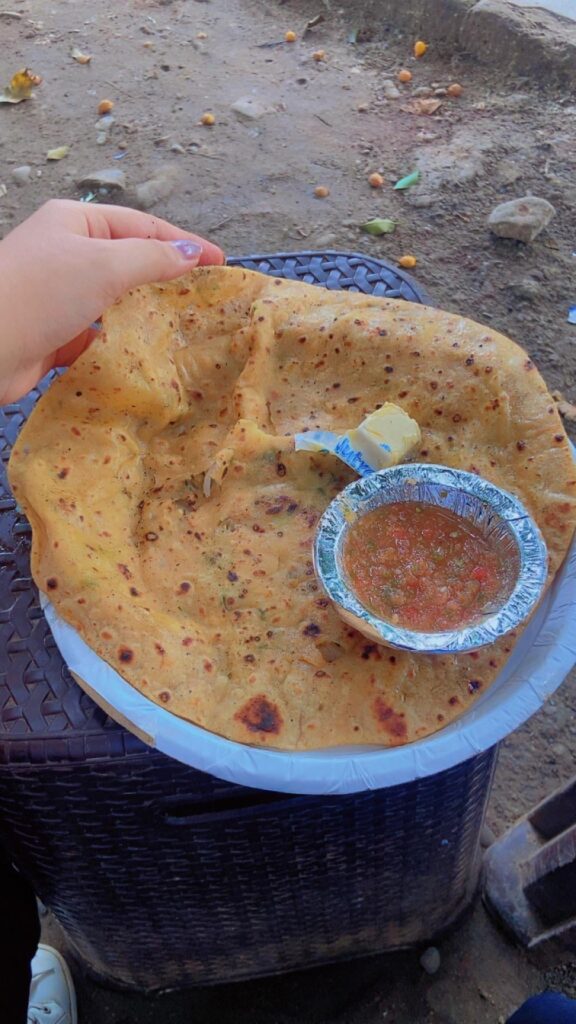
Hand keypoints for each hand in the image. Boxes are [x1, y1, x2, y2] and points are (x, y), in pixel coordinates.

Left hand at [0, 199, 223, 402]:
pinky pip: (100, 336)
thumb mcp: (103, 265)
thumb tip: (192, 255)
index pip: (142, 226)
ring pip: (116, 302)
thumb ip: (151, 259)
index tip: (220, 263)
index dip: (183, 243)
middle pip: (129, 262)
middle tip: (206, 298)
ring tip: (185, 328)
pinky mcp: (56, 335)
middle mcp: (67, 254)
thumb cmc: (40, 292)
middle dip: (167, 279)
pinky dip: (122, 344)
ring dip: (146, 314)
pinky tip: (146, 356)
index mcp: (75, 223)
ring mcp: (61, 296)